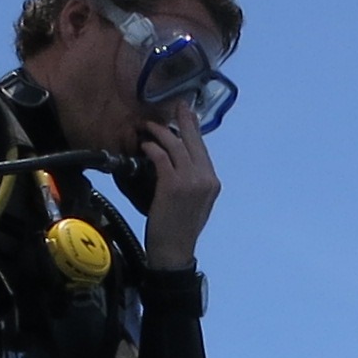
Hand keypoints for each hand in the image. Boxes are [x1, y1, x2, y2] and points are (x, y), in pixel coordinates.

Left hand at [135, 112, 217, 269]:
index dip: (193, 129)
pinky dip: (152, 148)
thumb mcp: (197, 204)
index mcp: (213, 182)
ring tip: (149, 126)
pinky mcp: (172, 184)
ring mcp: (190, 180)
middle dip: (183, 120)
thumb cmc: (181, 230)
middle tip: (176, 105)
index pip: (202, 149)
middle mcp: (205, 178)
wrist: (174, 252)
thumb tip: (183, 161)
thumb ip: (194, 182)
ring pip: (175, 145)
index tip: (187, 114)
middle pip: (193, 141)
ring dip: (160, 133)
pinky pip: (161, 157)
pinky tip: (145, 145)